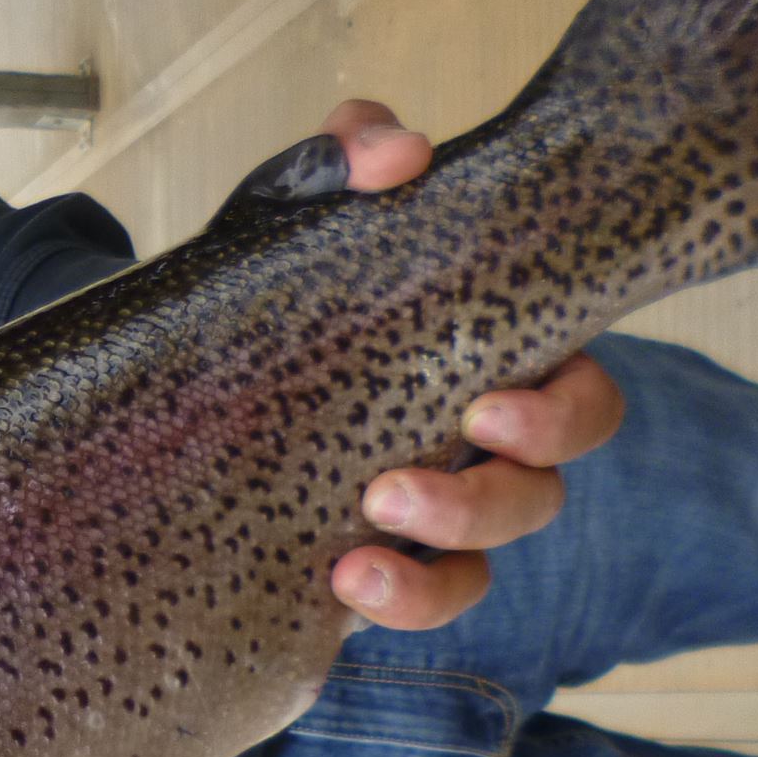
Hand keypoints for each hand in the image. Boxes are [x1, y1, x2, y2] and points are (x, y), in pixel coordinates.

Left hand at [304, 98, 627, 630]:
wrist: (178, 344)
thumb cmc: (280, 267)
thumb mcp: (302, 203)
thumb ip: (350, 157)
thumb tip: (397, 154)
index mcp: (493, 356)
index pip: (578, 395)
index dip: (559, 417)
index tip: (486, 411)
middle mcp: (475, 442)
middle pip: (542, 489)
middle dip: (490, 498)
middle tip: (398, 487)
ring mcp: (426, 506)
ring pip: (485, 558)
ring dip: (440, 556)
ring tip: (357, 553)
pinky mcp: (371, 555)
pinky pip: (419, 599)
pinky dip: (399, 602)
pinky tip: (341, 584)